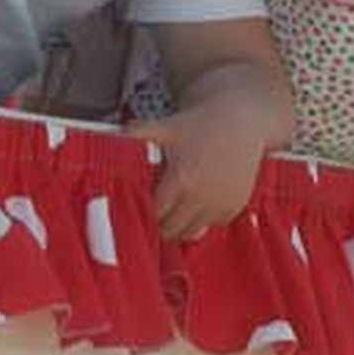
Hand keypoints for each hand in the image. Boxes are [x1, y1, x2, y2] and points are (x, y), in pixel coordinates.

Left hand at [126, 97, 269, 239]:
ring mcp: (220, 205)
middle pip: (171, 230)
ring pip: (192, 233)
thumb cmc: (202, 124)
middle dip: (161, 221)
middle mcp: (202, 197)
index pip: (155, 216)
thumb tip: (112, 137)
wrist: (241, 121)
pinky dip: (203, 219)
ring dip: (181, 224)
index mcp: (182, 180)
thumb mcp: (167, 127)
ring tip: (177, 205)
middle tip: (158, 206)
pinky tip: (199, 201)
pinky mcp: (235, 207)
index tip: (143, 203)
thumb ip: (139, 134)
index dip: (146, 211)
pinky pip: (212, 226)